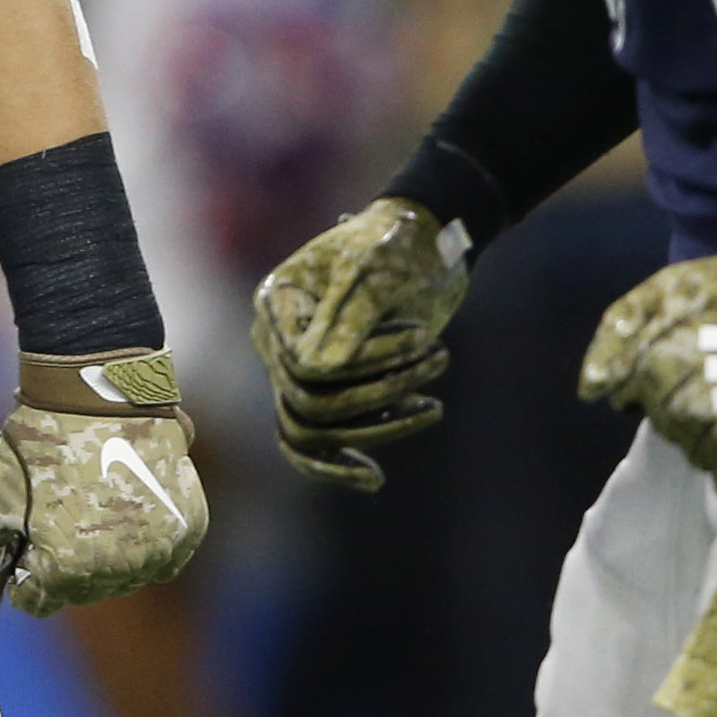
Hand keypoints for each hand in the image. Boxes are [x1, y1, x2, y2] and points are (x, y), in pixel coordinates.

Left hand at [0, 350, 207, 629]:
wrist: (97, 391)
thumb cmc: (35, 447)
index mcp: (67, 570)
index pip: (36, 600)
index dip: (23, 563)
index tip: (26, 523)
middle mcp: (120, 572)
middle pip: (79, 592)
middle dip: (61, 559)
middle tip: (56, 506)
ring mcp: (161, 551)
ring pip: (122, 577)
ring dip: (103, 552)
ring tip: (90, 498)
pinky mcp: (189, 529)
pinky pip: (161, 557)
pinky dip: (142, 538)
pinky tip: (124, 499)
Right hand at [252, 196, 469, 489]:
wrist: (423, 237)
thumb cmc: (397, 244)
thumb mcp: (376, 273)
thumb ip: (349, 321)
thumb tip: (323, 373)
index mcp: (278, 303)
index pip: (307, 364)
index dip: (365, 365)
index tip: (422, 336)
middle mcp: (279, 338)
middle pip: (306, 401)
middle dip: (379, 394)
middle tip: (439, 360)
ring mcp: (300, 365)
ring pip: (312, 426)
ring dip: (378, 424)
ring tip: (432, 407)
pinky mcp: (330, 386)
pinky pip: (313, 440)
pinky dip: (338, 464)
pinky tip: (373, 479)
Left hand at [578, 240, 716, 499]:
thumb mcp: (665, 288)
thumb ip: (619, 333)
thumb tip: (590, 391)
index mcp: (664, 361)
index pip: (630, 399)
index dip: (645, 387)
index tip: (670, 370)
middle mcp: (695, 401)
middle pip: (667, 429)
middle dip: (677, 413)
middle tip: (706, 388)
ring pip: (699, 458)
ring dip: (705, 443)